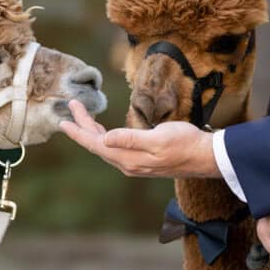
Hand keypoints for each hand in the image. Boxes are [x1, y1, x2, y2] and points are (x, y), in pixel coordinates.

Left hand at [57, 100, 217, 178]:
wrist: (205, 156)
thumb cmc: (185, 144)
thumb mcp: (159, 138)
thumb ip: (131, 139)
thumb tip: (105, 139)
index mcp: (129, 159)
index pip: (96, 144)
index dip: (79, 132)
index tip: (63, 121)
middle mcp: (128, 164)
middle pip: (98, 145)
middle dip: (83, 126)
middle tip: (74, 106)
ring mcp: (135, 163)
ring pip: (106, 147)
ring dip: (93, 131)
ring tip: (83, 116)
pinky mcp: (142, 160)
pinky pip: (115, 149)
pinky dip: (105, 138)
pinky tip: (104, 132)